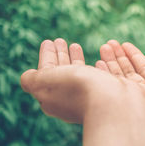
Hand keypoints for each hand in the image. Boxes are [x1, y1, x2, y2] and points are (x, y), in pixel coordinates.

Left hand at [20, 39, 144, 145]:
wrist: (116, 105)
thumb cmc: (79, 90)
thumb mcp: (47, 82)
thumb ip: (33, 79)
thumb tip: (26, 77)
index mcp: (56, 98)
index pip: (47, 74)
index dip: (46, 57)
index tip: (48, 41)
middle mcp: (76, 99)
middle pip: (65, 74)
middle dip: (61, 56)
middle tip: (60, 40)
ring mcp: (98, 96)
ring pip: (84, 74)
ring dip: (78, 58)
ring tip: (76, 44)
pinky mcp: (118, 91)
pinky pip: (107, 74)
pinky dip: (102, 62)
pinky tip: (101, 57)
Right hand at [96, 40, 144, 145]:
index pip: (143, 67)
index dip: (133, 55)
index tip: (123, 44)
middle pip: (129, 70)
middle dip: (118, 56)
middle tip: (108, 44)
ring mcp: (136, 95)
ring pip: (119, 76)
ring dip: (110, 60)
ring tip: (103, 47)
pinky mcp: (126, 99)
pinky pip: (113, 83)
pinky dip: (105, 71)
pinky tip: (98, 60)